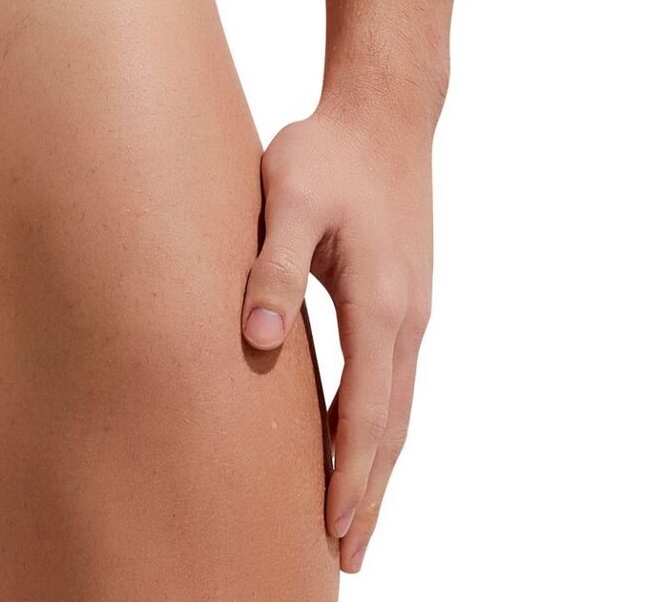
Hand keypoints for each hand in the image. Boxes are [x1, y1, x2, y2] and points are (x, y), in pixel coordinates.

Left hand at [241, 106, 434, 575]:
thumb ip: (273, 262)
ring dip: (378, 468)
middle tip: (348, 555)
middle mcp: (407, 319)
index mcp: (381, 304)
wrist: (383, 112)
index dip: (350, 473)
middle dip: (371, 493)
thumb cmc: (328, 151)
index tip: (335, 526)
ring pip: (398, 410)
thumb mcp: (290, 196)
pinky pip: (394, 382)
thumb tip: (255, 336)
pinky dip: (380, 427)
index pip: (367, 411)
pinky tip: (359, 444)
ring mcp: (411, 312)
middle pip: (392, 428)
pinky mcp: (401, 300)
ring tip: (355, 522)